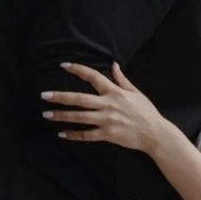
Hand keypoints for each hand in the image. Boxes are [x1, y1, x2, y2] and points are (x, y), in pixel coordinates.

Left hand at [41, 63, 166, 152]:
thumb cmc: (146, 112)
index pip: (93, 76)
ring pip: (79, 117)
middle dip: (60, 96)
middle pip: (79, 98)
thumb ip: (122, 79)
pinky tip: (62, 134)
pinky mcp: (107, 134)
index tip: (63, 66)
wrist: (155, 134)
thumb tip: (113, 64)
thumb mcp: (136, 93)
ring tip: (47, 114)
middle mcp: (108, 104)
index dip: (78, 70)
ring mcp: (106, 120)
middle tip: (44, 95)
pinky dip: (73, 134)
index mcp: (114, 92)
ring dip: (61, 115)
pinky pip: (86, 134)